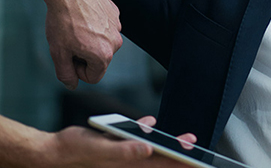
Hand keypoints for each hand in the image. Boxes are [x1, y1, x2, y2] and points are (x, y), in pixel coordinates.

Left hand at [38, 0, 121, 89]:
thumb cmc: (62, 20)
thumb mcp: (58, 52)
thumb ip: (65, 73)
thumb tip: (72, 85)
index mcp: (103, 55)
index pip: (93, 77)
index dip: (77, 70)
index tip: (68, 56)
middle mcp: (115, 43)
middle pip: (99, 60)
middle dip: (85, 55)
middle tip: (70, 40)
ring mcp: (117, 27)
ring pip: (103, 43)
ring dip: (90, 40)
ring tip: (76, 27)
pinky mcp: (115, 14)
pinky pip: (105, 28)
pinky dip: (94, 26)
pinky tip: (83, 16)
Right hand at [45, 116, 195, 167]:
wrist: (54, 151)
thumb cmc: (75, 151)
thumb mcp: (100, 148)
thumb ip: (124, 150)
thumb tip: (147, 149)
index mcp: (129, 164)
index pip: (162, 165)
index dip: (181, 163)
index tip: (198, 161)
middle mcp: (129, 162)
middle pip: (161, 159)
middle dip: (180, 153)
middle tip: (195, 144)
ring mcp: (124, 156)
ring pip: (152, 151)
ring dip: (166, 144)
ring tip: (184, 140)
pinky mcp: (117, 147)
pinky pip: (136, 142)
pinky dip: (144, 133)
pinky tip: (148, 124)